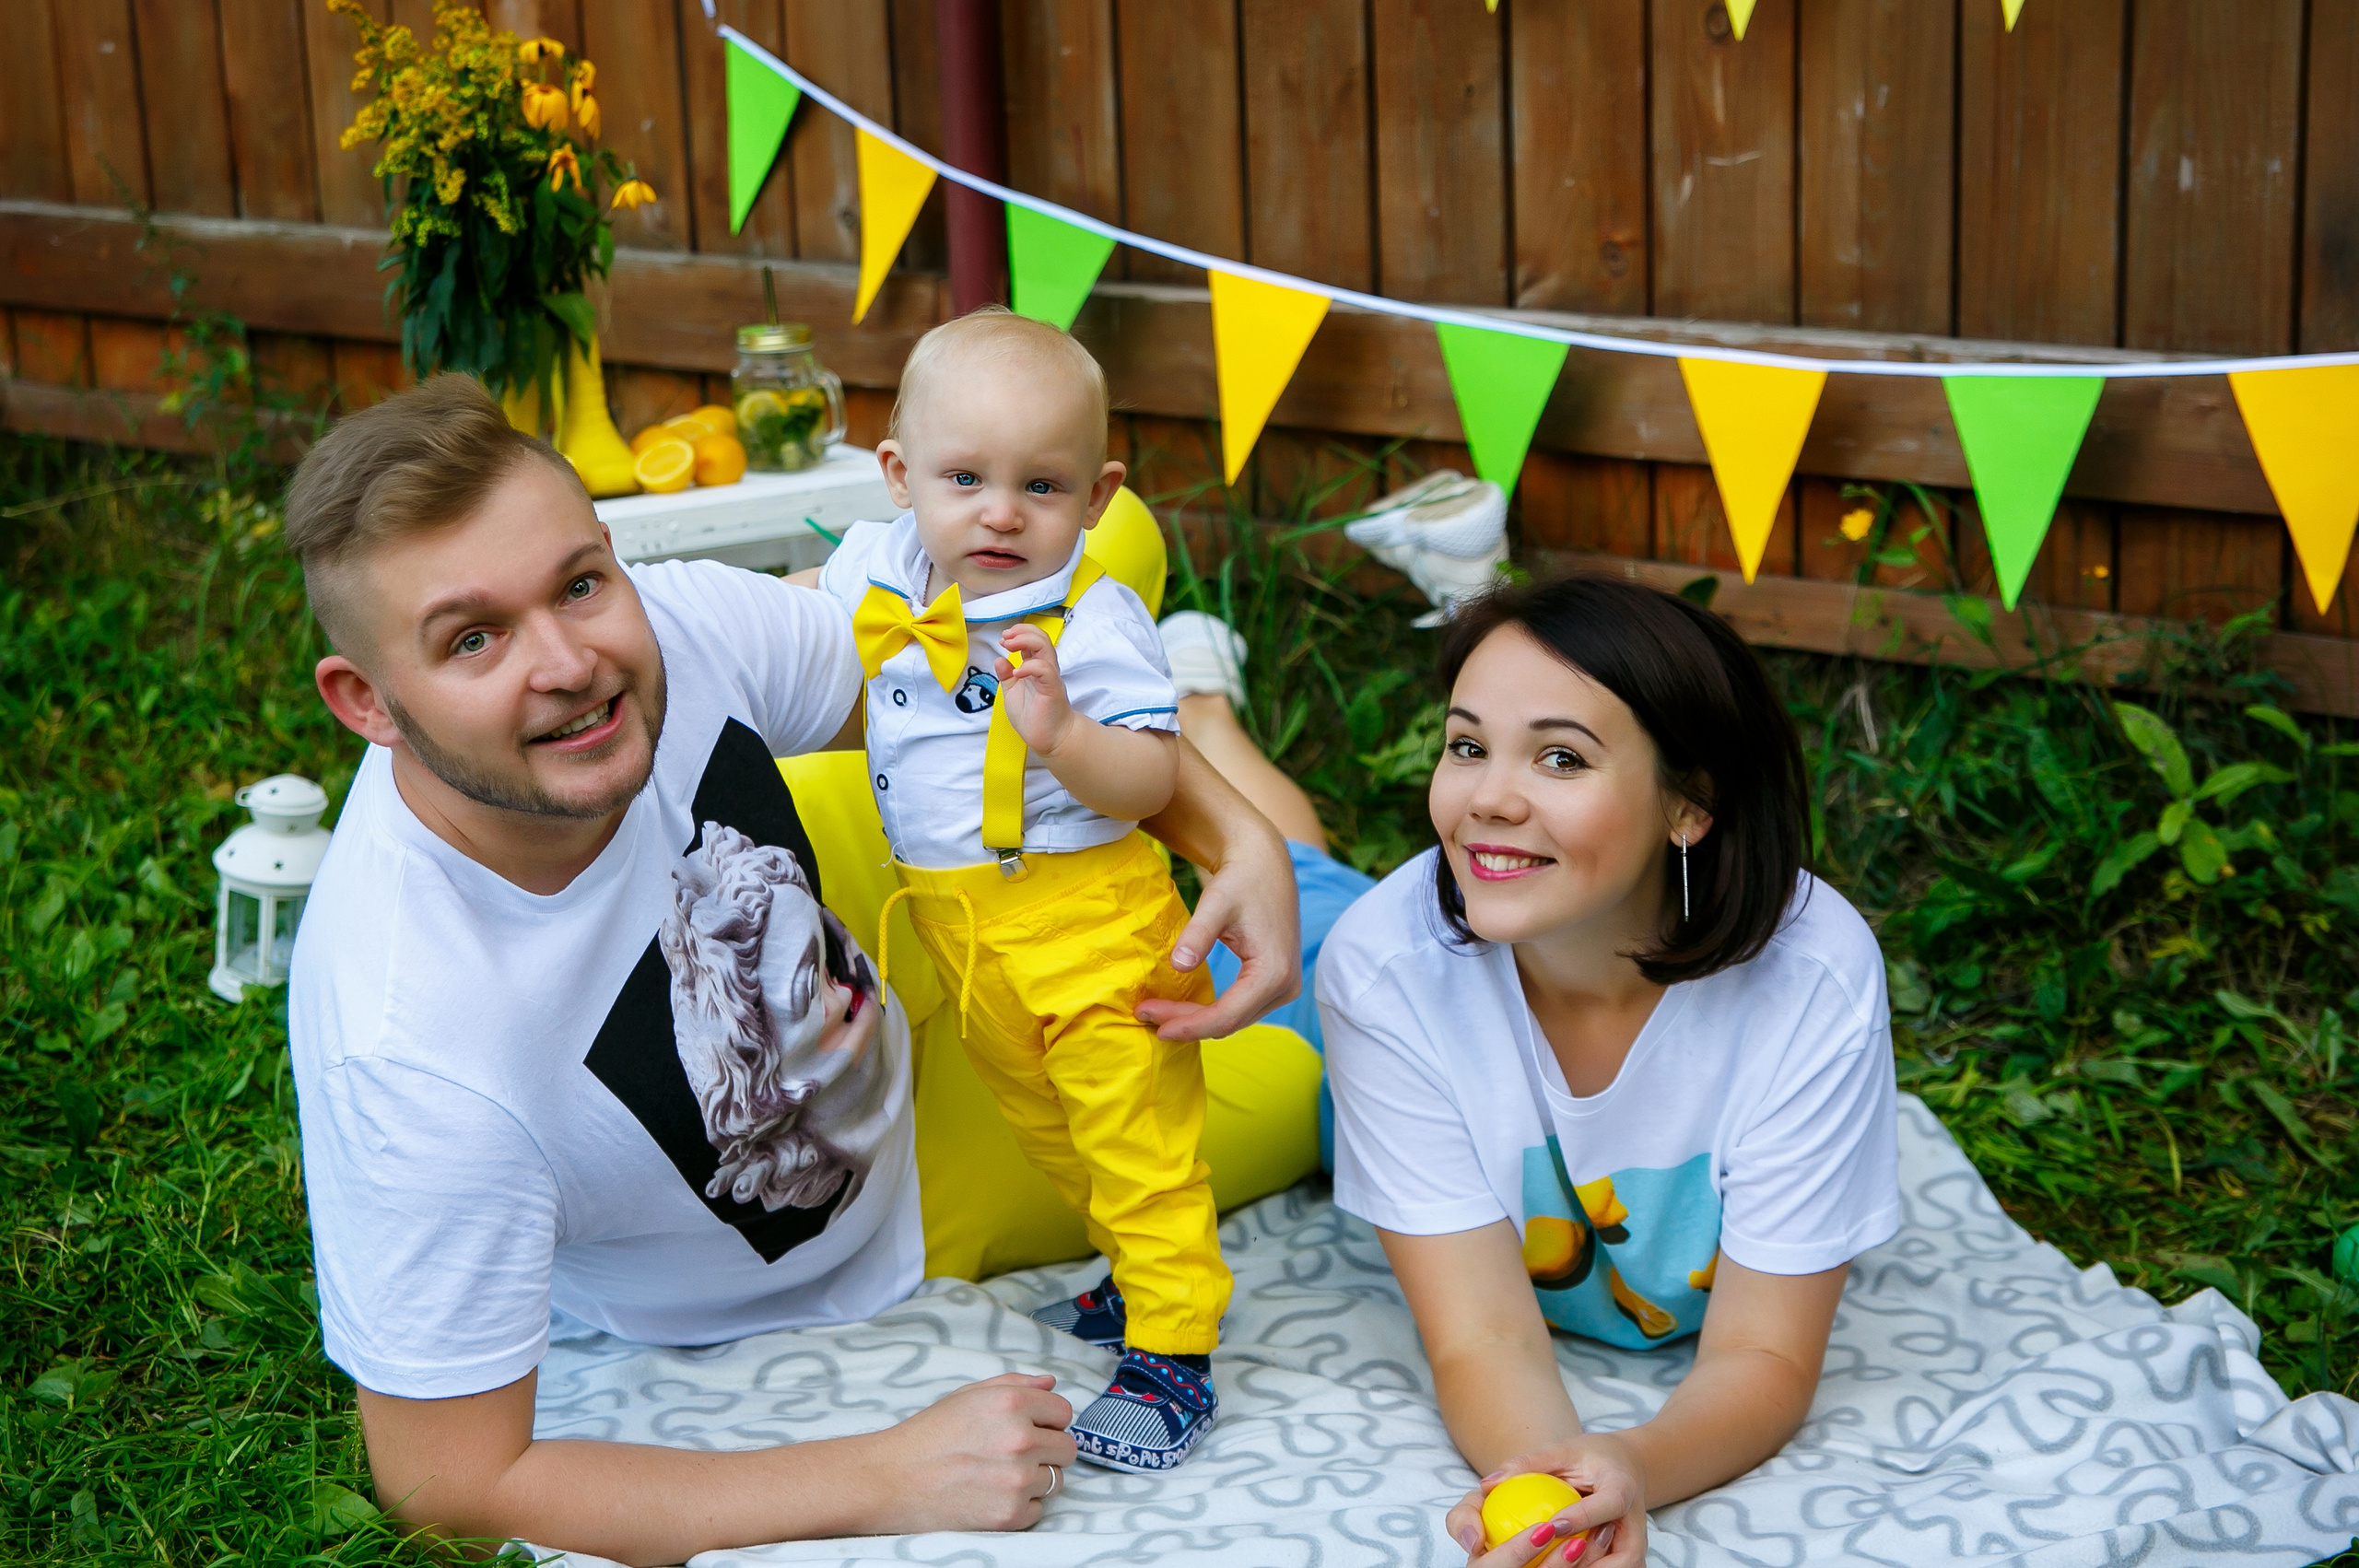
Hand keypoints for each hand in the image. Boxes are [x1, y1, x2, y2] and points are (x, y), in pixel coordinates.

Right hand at [861, 1373, 1075, 1534]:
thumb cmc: (928, 1435)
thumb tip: (1050, 1384)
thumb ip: (1015, 1384)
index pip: (1064, 1411)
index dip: (1048, 1420)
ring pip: (1055, 1480)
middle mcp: (1019, 1439)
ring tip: (999, 1475)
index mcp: (1010, 1403)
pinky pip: (1038, 1509)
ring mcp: (1016, 1479)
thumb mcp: (968, 1396)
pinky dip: (1021, 1506)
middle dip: (1047, 1450)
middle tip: (1015, 1454)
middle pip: (1067, 1448)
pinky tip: (992, 1495)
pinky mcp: (1009, 1514)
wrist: (891, 1480)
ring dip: (1035, 1479)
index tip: (1032, 1428)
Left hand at [996, 625, 1074, 754]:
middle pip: (1041, 638)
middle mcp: (1045, 668)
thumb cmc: (1034, 716)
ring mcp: (1050, 677)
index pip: (1032, 640)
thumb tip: (999, 659)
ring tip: (1009, 645)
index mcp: (1035, 667)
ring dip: (1025, 641)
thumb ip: (1006, 676)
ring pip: (1045, 647)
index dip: (1018, 633)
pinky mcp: (1052, 688)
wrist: (1050, 738)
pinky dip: (1030, 666)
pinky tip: (1016, 672)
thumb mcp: (1012, 693)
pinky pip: (1044, 670)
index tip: (1004, 638)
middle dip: (1022, 631)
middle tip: (1006, 637)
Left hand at [1136, 824, 1300, 1041]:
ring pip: (1234, 1019)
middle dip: (1187, 1023)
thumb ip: (1198, 934)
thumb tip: (1178, 966)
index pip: (1227, 1016)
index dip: (1188, 1026)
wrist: (1264, 866)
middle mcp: (1285, 987)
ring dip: (1197, 1020)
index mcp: (1274, 972)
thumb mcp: (1216, 903)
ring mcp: (1284, 988)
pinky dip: (1211, 1010)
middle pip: (1230, 1022)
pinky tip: (1183, 1005)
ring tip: (1158, 1012)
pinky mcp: (1276, 984)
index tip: (1154, 1025)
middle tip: (1146, 1015)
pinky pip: (1240, 1008)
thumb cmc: (1241, 881)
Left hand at [1444, 1438, 1647, 1567]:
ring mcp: (1635, 1545)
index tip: (1550, 1527)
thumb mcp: (1560, 1451)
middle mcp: (1635, 1523)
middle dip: (1588, 1562)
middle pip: (1624, 1555)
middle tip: (1548, 1561)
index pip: (1607, 1505)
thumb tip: (1487, 1484)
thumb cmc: (1588, 1457)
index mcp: (1622, 1487)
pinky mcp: (1629, 1558)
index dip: (1581, 1518)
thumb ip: (1527, 1464)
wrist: (1626, 1467)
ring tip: (1549, 1567)